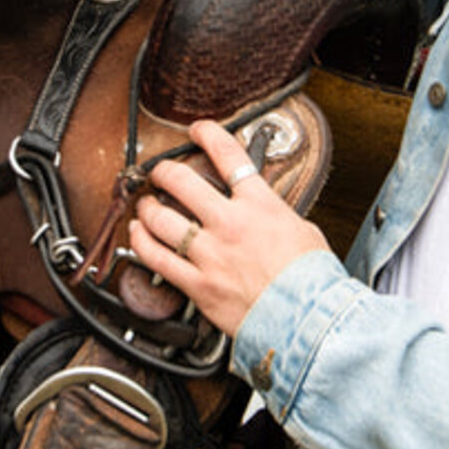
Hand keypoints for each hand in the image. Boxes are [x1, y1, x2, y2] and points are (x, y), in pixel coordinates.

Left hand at [128, 119, 331, 338]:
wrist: (305, 318)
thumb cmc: (311, 279)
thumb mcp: (304, 230)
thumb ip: (277, 216)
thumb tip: (270, 211)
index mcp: (260, 205)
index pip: (229, 156)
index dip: (209, 135)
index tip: (199, 130)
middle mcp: (230, 223)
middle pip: (182, 182)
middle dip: (164, 171)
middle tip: (160, 171)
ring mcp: (210, 254)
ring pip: (161, 219)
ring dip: (147, 208)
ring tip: (144, 205)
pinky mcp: (197, 283)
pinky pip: (157, 258)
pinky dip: (141, 243)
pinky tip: (137, 235)